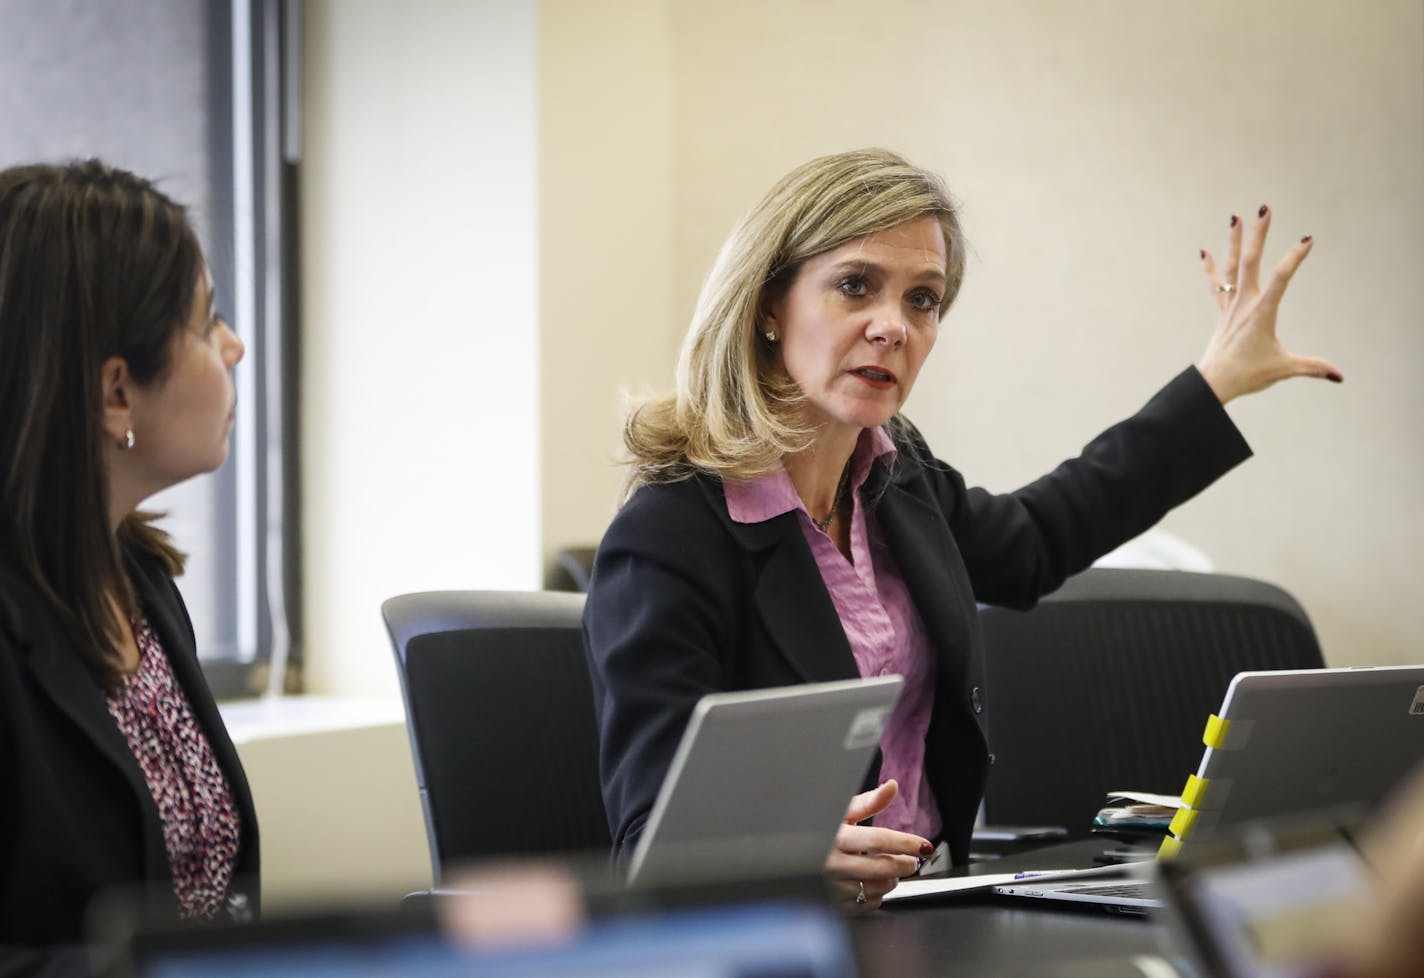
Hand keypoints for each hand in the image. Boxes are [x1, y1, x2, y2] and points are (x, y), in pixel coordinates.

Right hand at [824, 780, 932, 912]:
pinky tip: (870, 882)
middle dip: (905, 863)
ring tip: (887, 868)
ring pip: (879, 888)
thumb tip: (891, 786)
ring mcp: (833, 887)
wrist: (790, 858)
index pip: (878, 840)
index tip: (924, 845)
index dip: (905, 842)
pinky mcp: (835, 905)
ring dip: (892, 879)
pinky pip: (869, 904)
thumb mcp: (841, 813)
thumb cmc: (821, 832)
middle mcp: (833, 863)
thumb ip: (869, 802)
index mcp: (835, 837)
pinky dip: (878, 894)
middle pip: (883, 867)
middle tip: (911, 859)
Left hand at [1196, 206, 1341, 403]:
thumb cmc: (1249, 375)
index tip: (1308, 239)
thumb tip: (1340, 377)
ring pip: (1231, 268)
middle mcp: (1244, 303)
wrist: (1214, 383)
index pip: (1281, 278)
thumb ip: (1313, 368)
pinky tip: (1204, 250)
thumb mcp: (1284, 369)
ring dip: (1233, 241)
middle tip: (1264, 208)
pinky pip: (1215, 285)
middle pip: (1251, 261)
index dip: (1294, 257)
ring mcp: (1230, 306)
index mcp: (1262, 312)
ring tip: (1234, 217)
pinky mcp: (1222, 312)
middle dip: (1259, 234)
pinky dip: (1210, 268)